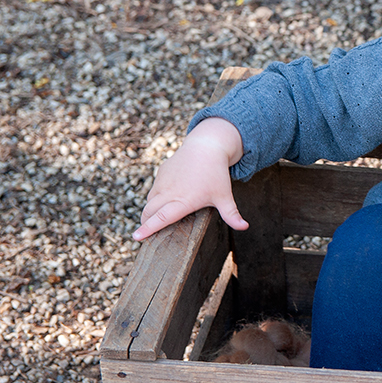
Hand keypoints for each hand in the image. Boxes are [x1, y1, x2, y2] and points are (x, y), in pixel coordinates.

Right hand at [132, 118, 248, 240]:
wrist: (207, 146)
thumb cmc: (216, 173)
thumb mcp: (225, 195)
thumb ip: (232, 214)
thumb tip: (245, 227)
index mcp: (184, 201)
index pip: (162, 218)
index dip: (148, 229)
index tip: (136, 237)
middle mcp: (170, 192)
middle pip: (150, 211)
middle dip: (144, 223)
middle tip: (142, 234)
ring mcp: (163, 181)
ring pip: (149, 201)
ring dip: (148, 211)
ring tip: (150, 220)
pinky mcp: (161, 173)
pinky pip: (153, 189)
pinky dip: (153, 198)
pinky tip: (160, 202)